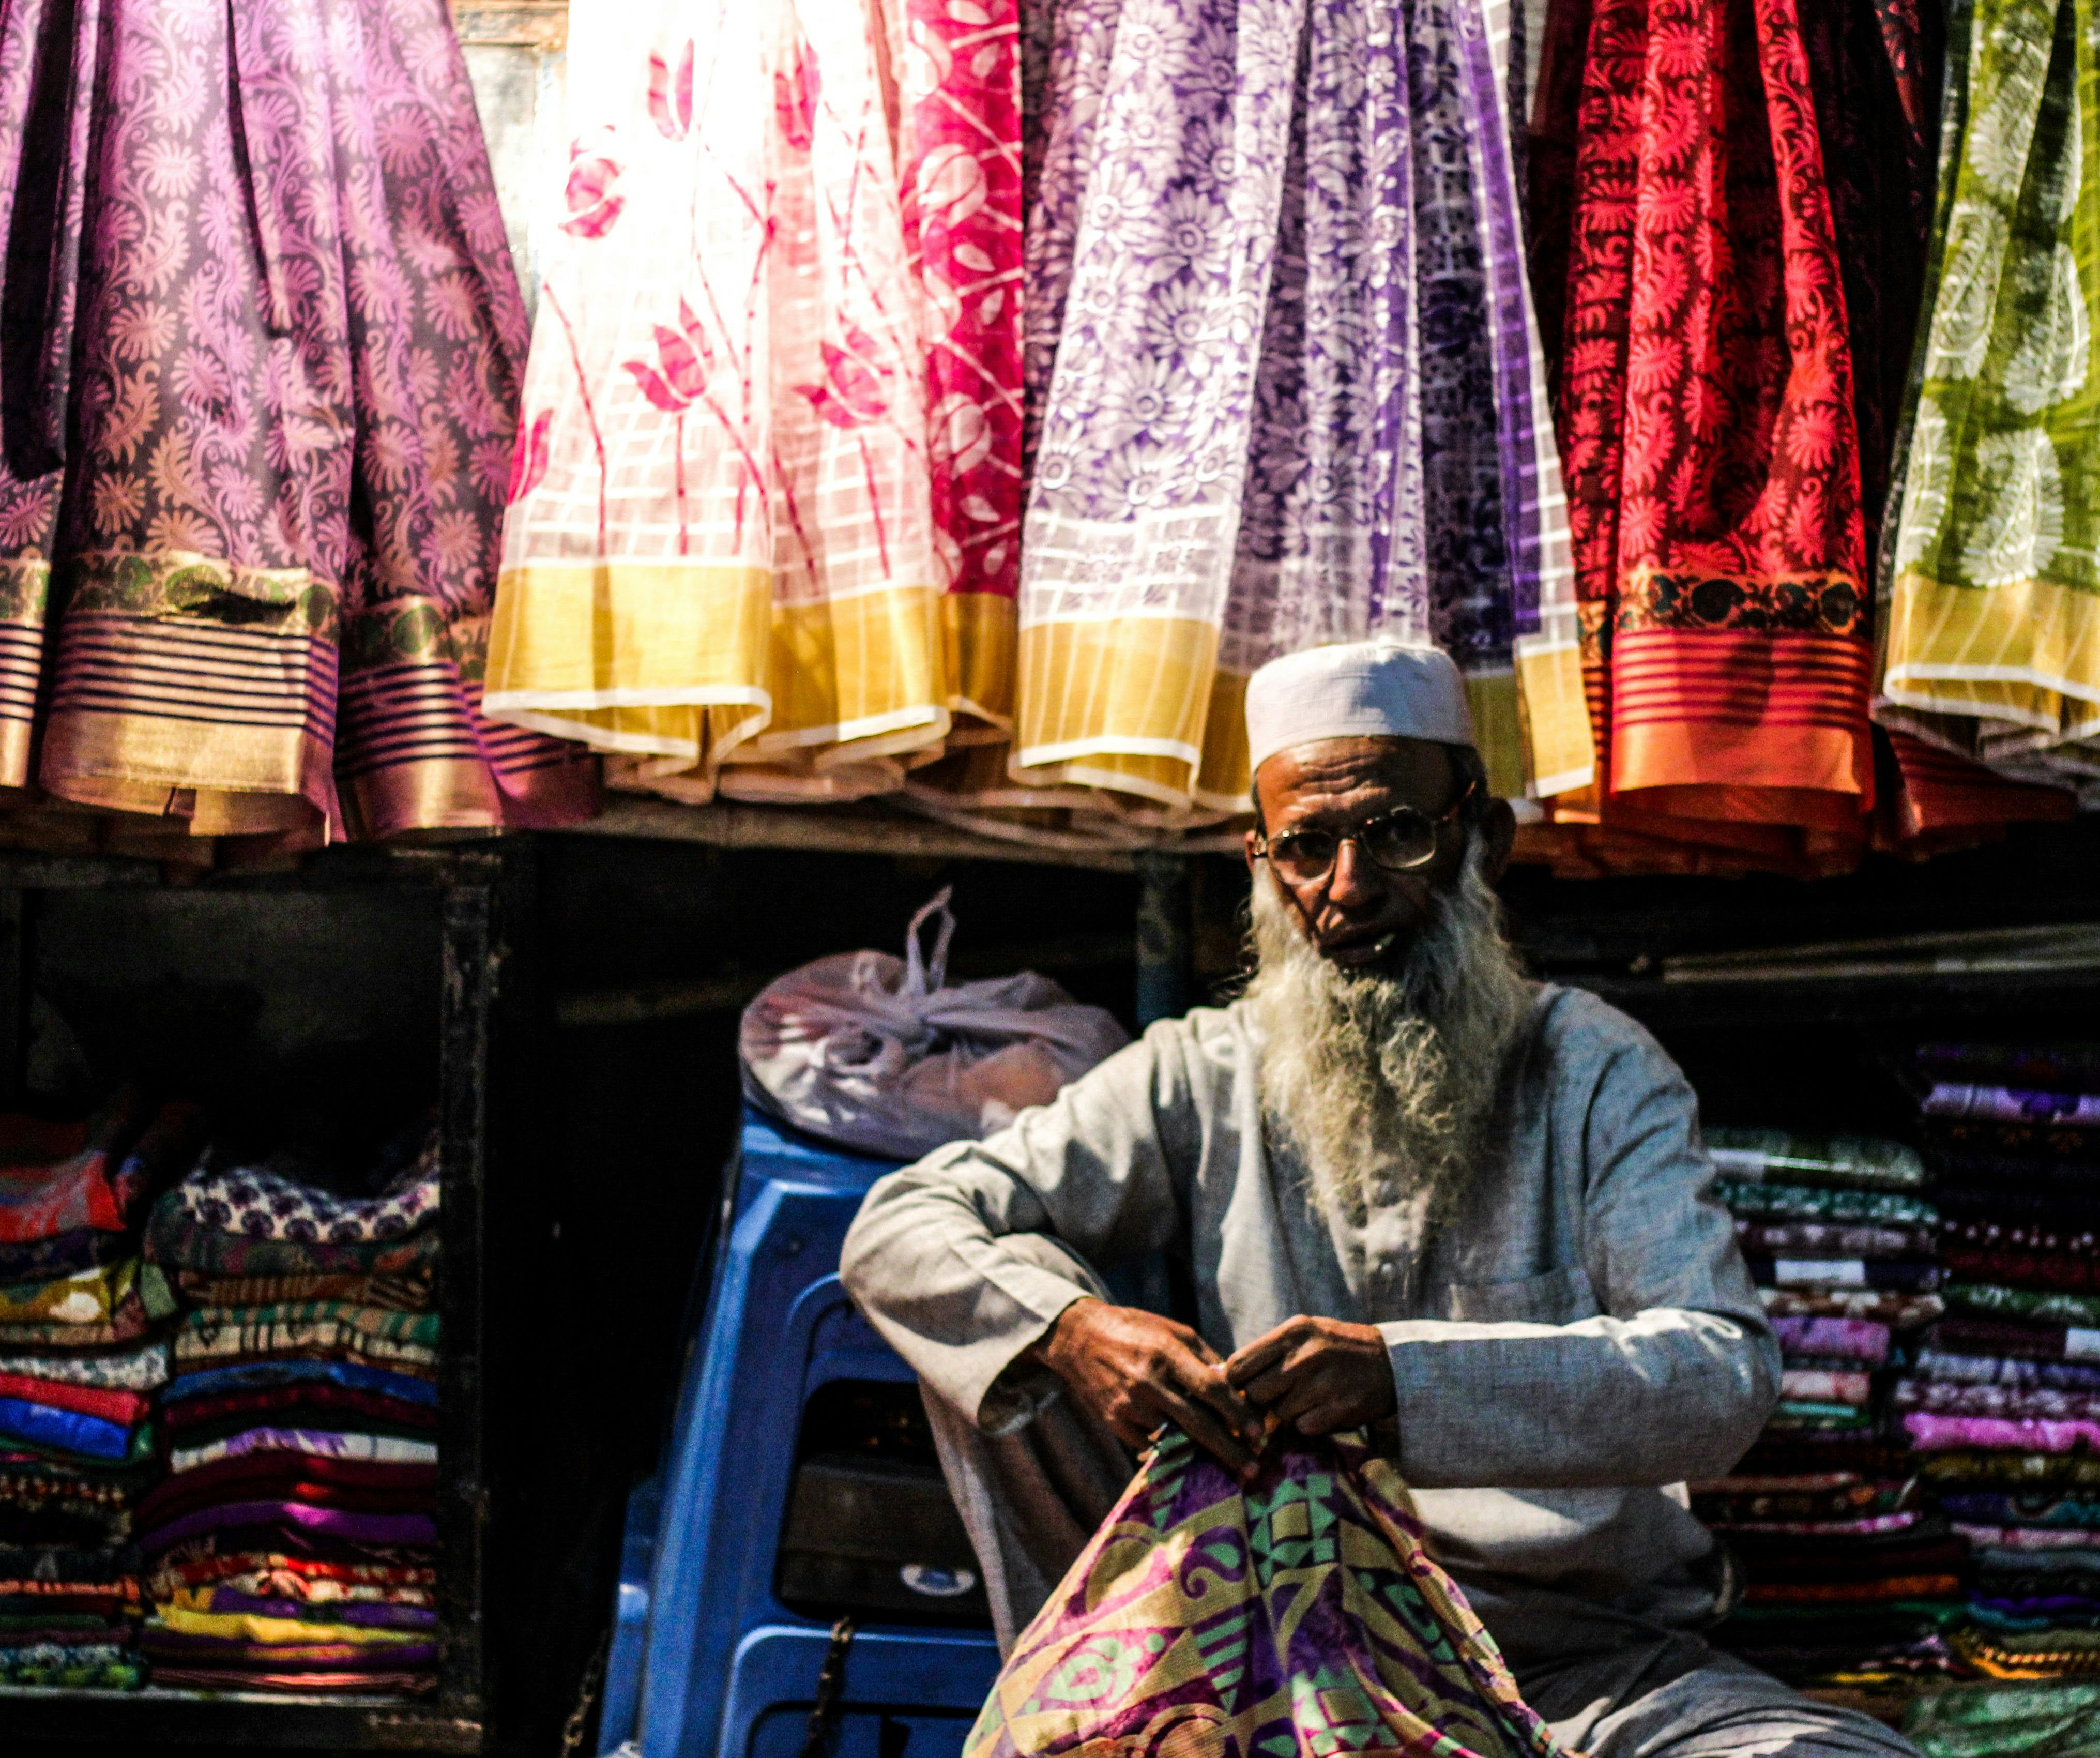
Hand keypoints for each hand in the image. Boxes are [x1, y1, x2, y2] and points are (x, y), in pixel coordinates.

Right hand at [1029, 1298, 1261, 1477]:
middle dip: (1229, 1449)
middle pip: (1198, 1424)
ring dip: (1202, 1452)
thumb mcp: (1175, 1332)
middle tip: (1254, 1468)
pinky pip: (1151, 1445)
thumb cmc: (1136, 1330)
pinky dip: (1170, 1448)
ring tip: (1227, 1462)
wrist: (1079, 1338)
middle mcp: (1149, 1381)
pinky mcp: (1115, 1422)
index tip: (1259, 1431)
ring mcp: (1130, 1405)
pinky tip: (1186, 1453)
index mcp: (1168, 1353)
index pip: (1211, 1389)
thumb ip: (1206, 1359)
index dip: (1238, 1412)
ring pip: (1176, 1439)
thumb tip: (1237, 1389)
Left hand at [1224, 1315, 1396, 1436]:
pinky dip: (1310, 1424)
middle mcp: (1306, 1355)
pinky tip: (1325, 1409)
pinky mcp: (1340, 1408)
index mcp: (1293, 1332)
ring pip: (1280, 1413)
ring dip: (1289, 1413)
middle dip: (1263, 1401)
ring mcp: (1325, 1383)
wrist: (1391, 1362)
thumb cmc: (1335, 1348)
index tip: (1244, 1389)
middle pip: (1257, 1393)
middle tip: (1281, 1396)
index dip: (1235, 1383)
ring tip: (1310, 1398)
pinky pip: (1304, 1428)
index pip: (1239, 1364)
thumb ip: (1264, 1353)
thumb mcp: (1303, 1336)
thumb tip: (1216, 1373)